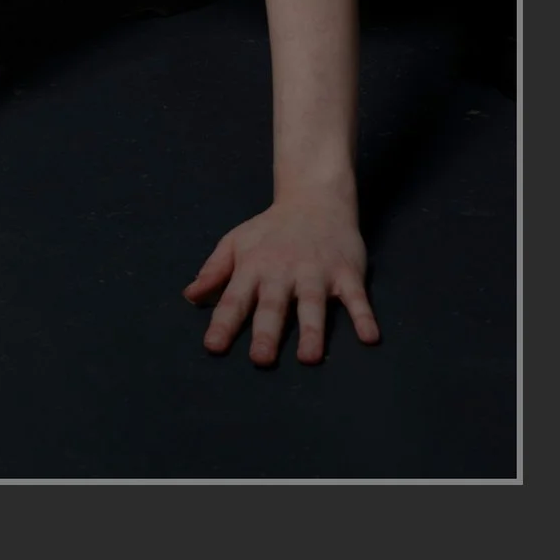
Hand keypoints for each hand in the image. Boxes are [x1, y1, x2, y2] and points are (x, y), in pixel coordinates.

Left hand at [186, 196, 379, 364]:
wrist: (315, 199)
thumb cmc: (271, 230)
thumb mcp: (236, 243)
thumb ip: (214, 271)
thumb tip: (190, 297)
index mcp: (254, 267)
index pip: (234, 298)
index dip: (223, 323)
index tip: (213, 347)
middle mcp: (283, 271)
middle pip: (273, 305)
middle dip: (267, 332)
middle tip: (261, 360)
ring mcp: (316, 272)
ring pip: (313, 304)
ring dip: (311, 330)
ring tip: (308, 357)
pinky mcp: (346, 272)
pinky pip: (356, 297)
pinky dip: (363, 316)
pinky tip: (369, 337)